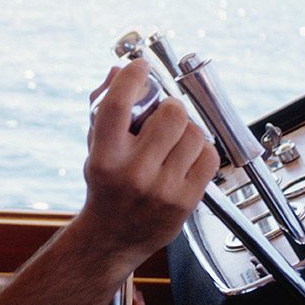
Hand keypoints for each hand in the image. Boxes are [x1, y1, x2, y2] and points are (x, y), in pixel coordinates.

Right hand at [82, 60, 218, 258]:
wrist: (112, 238)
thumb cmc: (106, 186)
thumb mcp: (95, 147)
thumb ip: (103, 107)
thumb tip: (120, 71)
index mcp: (104, 158)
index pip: (117, 105)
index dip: (133, 77)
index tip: (140, 67)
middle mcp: (132, 173)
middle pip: (171, 114)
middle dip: (170, 107)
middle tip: (164, 114)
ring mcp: (162, 189)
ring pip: (195, 133)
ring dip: (188, 129)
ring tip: (174, 140)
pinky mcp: (186, 201)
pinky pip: (209, 156)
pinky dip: (202, 150)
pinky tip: (186, 156)